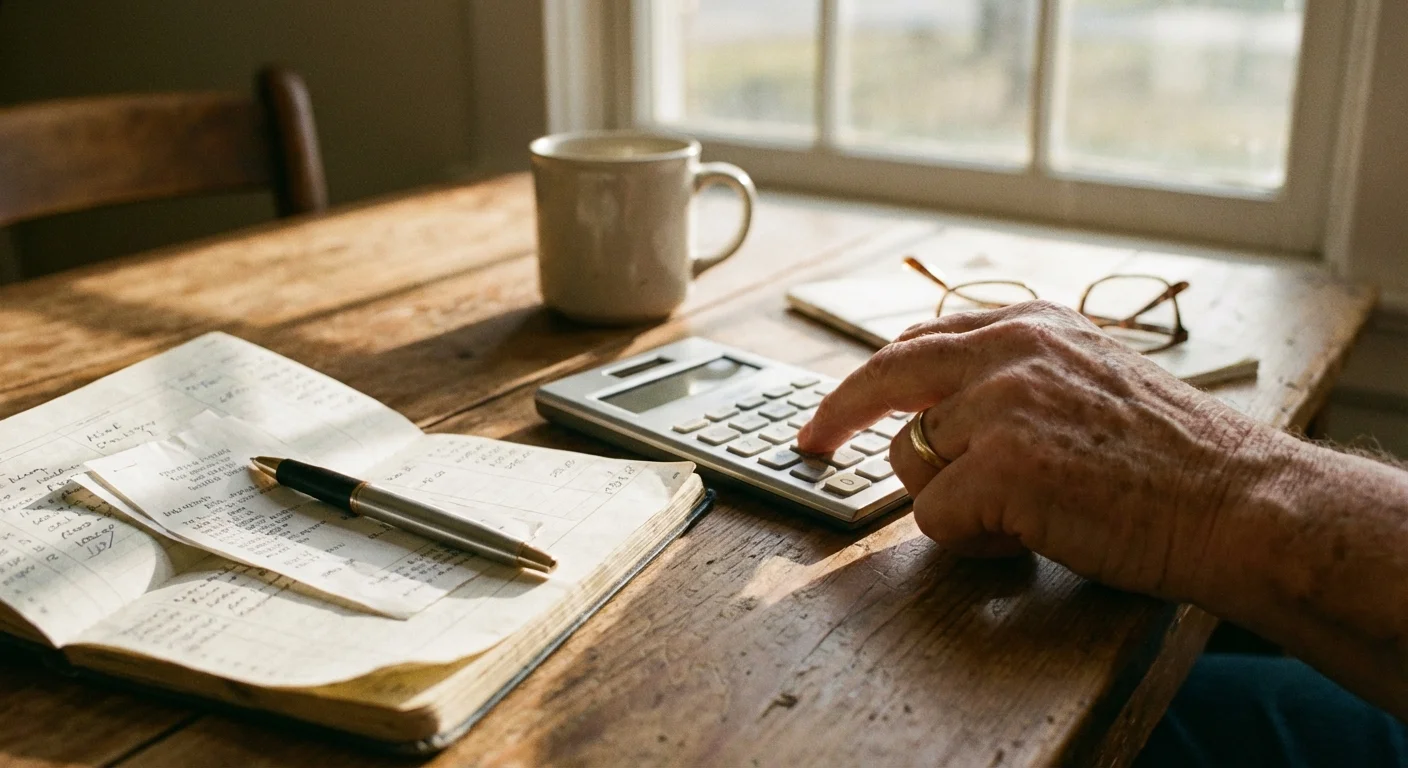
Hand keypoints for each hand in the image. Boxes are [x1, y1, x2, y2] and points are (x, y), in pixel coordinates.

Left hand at [796, 300, 1286, 599]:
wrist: (1238, 500)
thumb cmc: (1175, 458)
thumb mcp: (1093, 379)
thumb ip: (1019, 377)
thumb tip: (941, 406)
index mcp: (1031, 324)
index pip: (921, 340)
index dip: (874, 377)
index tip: (841, 404)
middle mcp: (1009, 349)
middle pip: (882, 374)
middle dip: (837, 412)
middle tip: (811, 442)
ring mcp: (1000, 405)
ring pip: (910, 460)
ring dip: (951, 498)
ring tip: (1025, 510)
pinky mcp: (999, 467)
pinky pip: (933, 516)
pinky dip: (970, 540)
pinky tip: (1029, 534)